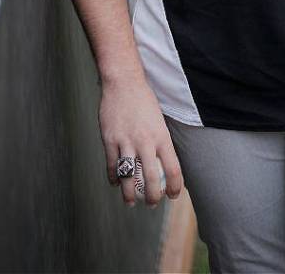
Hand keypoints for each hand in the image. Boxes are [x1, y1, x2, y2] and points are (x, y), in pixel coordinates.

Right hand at [98, 74, 183, 206]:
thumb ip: (161, 142)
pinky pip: (112, 166)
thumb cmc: (144, 101)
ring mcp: (126, 141)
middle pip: (150, 180)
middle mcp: (145, 141)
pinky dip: (114, 178)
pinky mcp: (109, 140)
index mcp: (161, 136)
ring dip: (130, 195)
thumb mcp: (159, 121)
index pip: (173, 169)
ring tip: (131, 202)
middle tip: (152, 203)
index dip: (174, 187)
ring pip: (128, 177)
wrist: (124, 82)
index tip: (173, 196)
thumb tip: (165, 164)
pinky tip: (116, 183)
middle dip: (152, 197)